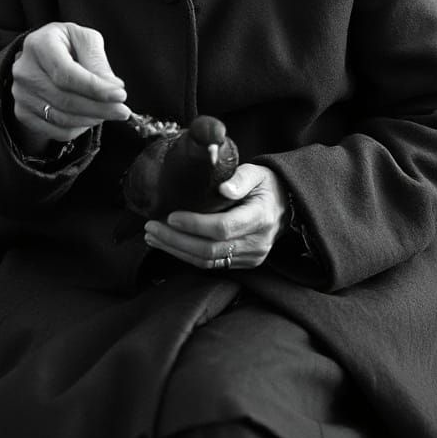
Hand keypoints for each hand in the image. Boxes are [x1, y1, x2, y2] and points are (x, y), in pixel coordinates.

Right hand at [11, 22, 129, 154]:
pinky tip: (90, 117)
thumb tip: (113, 87)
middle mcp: (24, 70)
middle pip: (65, 99)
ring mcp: (20, 94)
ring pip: (61, 118)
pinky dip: (78, 129)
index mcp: (39, 44)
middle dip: (99, 108)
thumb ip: (98, 61)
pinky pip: (55, 130)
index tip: (120, 95)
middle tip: (122, 110)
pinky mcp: (22, 112)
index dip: (95, 88)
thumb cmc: (68, 46)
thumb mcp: (85, 41)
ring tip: (109, 112)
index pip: (66, 73)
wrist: (42, 58)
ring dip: (91, 119)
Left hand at [143, 163, 288, 269]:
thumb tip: (222, 187)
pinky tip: (170, 244)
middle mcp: (256, 242)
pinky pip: (211, 264)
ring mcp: (251, 256)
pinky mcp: (244, 263)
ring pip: (207, 261)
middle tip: (151, 227)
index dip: (194, 224)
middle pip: (210, 249)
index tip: (171, 216)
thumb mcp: (256, 173)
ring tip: (153, 236)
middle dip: (175, 240)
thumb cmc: (266, 185)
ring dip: (176, 250)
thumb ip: (240, 179)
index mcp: (260, 217)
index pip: (223, 227)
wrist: (286, 205)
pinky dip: (187, 255)